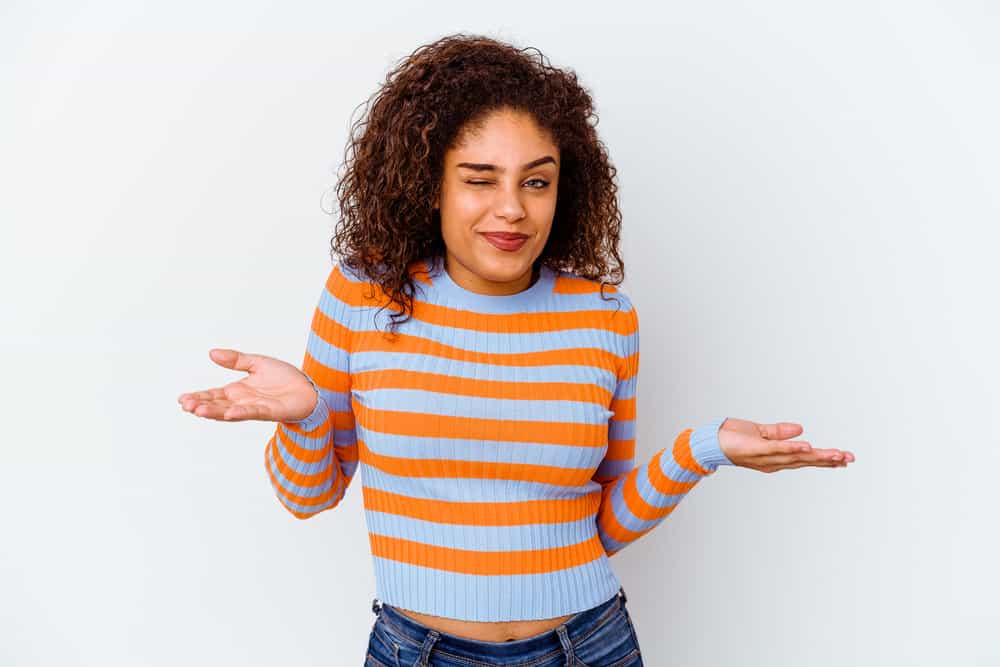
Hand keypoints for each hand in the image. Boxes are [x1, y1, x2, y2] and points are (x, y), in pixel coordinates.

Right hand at [177, 348, 317, 421]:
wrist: (309, 389)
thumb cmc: (285, 379)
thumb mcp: (257, 363)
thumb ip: (236, 360)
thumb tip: (212, 353)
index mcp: (238, 391)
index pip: (213, 395)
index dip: (198, 397)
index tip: (182, 399)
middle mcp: (243, 402)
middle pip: (217, 405)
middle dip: (201, 406)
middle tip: (185, 405)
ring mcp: (255, 408)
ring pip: (230, 411)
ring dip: (214, 412)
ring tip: (198, 411)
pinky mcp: (270, 411)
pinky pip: (253, 413)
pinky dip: (241, 412)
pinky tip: (229, 412)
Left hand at [718, 417, 854, 472]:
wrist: (710, 442)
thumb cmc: (733, 438)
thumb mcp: (760, 433)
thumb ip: (780, 433)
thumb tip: (801, 429)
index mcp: (777, 457)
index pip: (805, 458)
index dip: (825, 459)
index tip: (845, 458)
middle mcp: (773, 461)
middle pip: (805, 460)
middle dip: (828, 460)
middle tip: (849, 459)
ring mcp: (765, 457)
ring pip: (796, 457)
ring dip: (817, 456)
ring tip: (836, 455)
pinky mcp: (754, 449)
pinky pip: (776, 449)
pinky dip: (791, 448)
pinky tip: (807, 446)